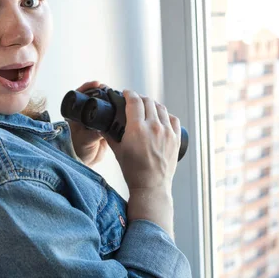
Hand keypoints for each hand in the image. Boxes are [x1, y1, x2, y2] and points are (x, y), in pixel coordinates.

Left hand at [66, 81, 109, 166]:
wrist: (87, 162)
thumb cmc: (79, 151)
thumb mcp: (85, 141)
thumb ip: (93, 134)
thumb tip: (103, 128)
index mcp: (75, 114)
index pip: (79, 94)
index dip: (87, 87)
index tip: (96, 83)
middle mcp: (84, 113)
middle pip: (93, 96)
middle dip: (101, 90)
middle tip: (107, 87)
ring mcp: (94, 118)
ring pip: (102, 104)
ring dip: (109, 99)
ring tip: (116, 95)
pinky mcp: (104, 124)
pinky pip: (109, 114)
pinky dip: (115, 109)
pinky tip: (121, 106)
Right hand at [102, 90, 180, 237]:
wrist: (151, 185)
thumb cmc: (133, 170)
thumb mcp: (117, 151)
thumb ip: (109, 136)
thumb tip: (102, 127)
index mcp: (137, 128)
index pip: (134, 101)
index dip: (129, 93)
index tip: (126, 93)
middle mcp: (153, 127)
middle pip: (148, 101)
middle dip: (140, 98)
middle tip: (135, 100)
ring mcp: (167, 132)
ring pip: (161, 108)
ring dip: (152, 104)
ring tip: (147, 107)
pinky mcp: (176, 138)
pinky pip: (173, 119)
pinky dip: (166, 115)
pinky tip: (161, 117)